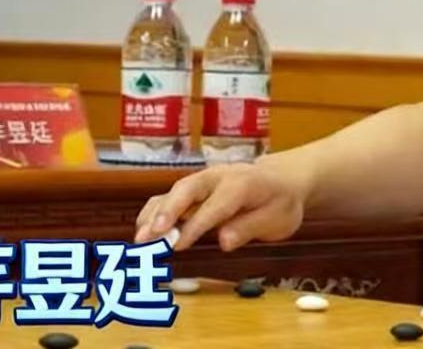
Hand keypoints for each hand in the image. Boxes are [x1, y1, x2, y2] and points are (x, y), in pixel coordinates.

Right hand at [134, 161, 306, 251]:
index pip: (215, 205)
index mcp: (242, 184)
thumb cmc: (280, 202)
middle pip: (186, 190)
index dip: (195, 225)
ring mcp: (202, 181)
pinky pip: (169, 198)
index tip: (178, 246)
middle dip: (165, 213)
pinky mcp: (194, 189)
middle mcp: (217, 177)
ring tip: (139, 239)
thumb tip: (224, 241)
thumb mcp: (277, 219)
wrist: (283, 180)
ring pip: (172, 192)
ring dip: (153, 215)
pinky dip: (153, 214)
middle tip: (148, 237)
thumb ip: (250, 228)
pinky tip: (143, 233)